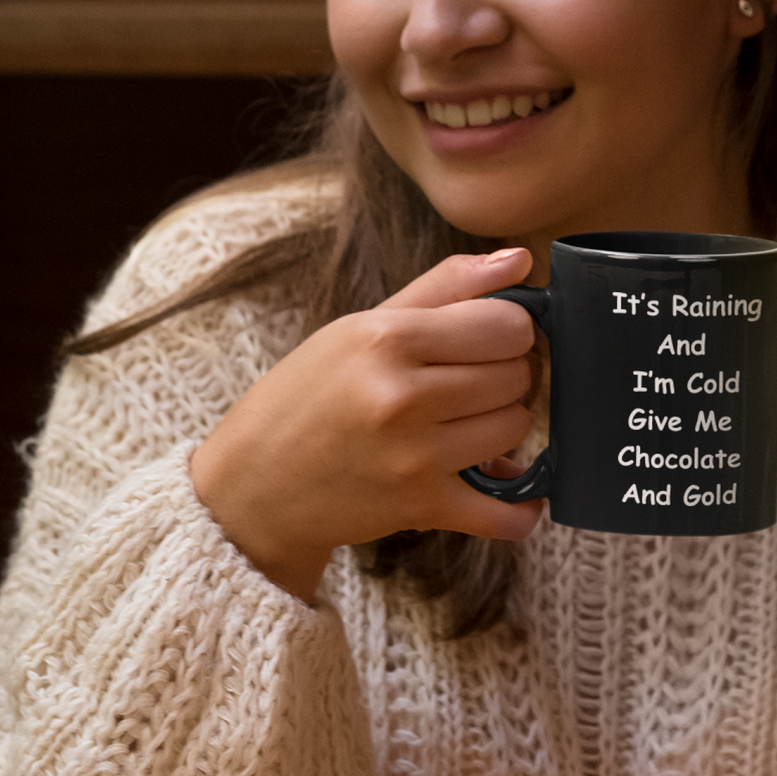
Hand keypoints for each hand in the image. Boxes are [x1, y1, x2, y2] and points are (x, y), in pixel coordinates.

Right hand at [190, 248, 541, 600]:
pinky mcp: (421, 507)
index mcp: (386, 339)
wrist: (254, 487)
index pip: (506, 324)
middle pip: (516, 376)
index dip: (510, 331)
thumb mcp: (358, 328)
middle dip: (505, 378)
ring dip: (503, 428)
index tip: (490, 340)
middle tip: (473, 386)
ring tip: (467, 426)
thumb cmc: (306, 398)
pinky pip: (506, 515)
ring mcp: (414, 456)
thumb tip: (521, 260)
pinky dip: (519, 510)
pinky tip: (508, 490)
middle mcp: (402, 396)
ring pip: (516, 429)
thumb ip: (444, 288)